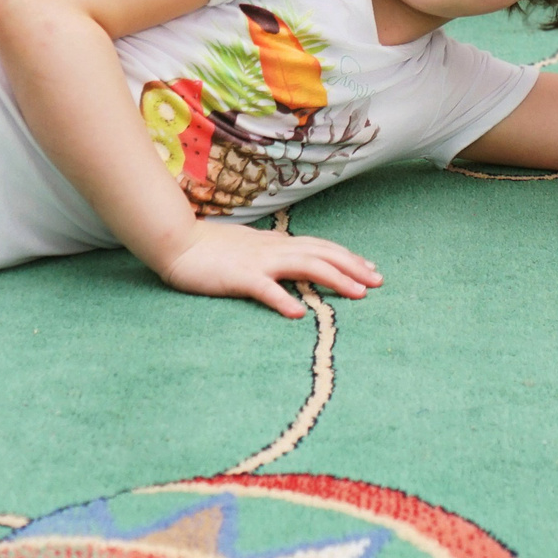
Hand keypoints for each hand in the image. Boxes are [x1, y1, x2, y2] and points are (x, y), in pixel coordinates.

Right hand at [155, 220, 380, 317]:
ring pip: (305, 267)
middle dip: (354, 267)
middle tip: (379, 281)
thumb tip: (292, 261)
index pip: (320, 247)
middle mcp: (275, 249)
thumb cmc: (211, 248)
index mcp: (277, 244)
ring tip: (358, 294)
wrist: (178, 242)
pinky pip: (265, 289)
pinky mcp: (239, 277)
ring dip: (334, 279)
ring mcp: (258, 262)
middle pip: (323, 254)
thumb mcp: (250, 249)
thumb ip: (272, 255)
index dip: (347, 257)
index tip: (370, 268)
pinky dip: (283, 300)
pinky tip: (298, 314)